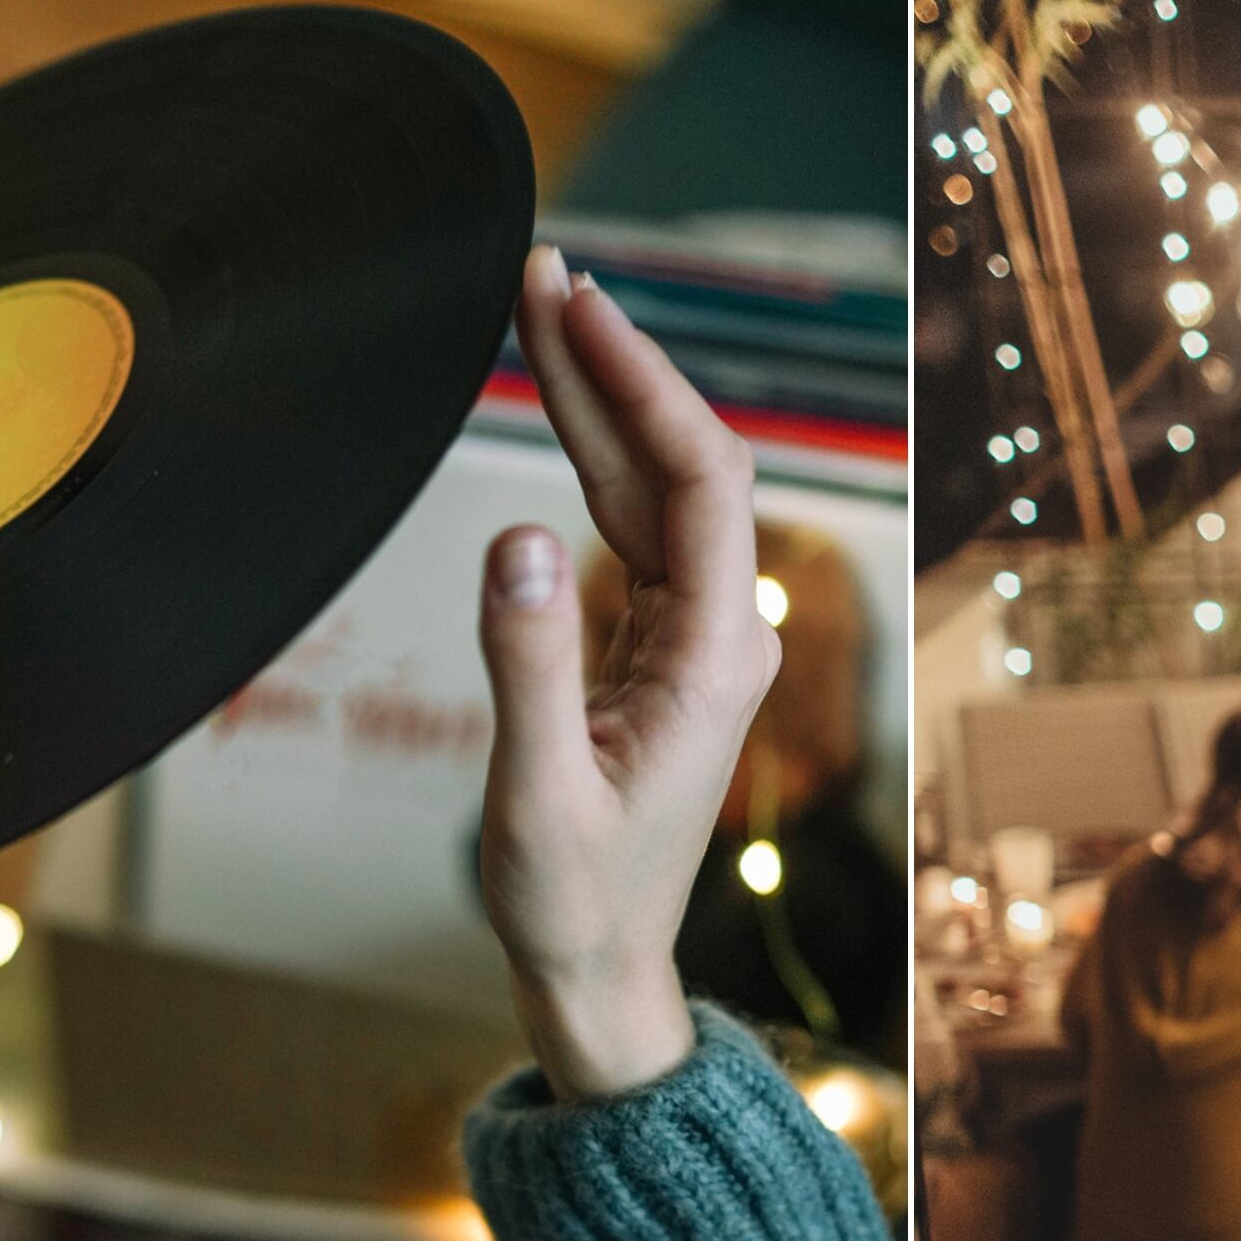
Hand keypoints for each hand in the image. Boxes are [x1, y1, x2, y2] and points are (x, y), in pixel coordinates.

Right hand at [477, 248, 779, 1100]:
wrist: (602, 973)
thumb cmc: (574, 902)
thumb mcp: (535, 795)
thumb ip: (527, 667)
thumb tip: (516, 538)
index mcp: (716, 659)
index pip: (699, 482)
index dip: (644, 383)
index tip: (580, 305)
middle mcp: (723, 634)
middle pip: (679, 463)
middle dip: (615, 362)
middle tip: (544, 267)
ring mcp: (695, 637)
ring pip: (652, 488)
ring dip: (597, 398)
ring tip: (537, 303)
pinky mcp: (658, 649)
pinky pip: (630, 528)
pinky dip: (587, 458)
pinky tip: (552, 401)